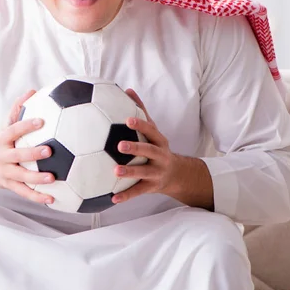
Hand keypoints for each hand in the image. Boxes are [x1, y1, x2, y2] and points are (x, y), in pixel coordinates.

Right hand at [0, 90, 55, 204]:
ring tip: (52, 178)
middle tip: (49, 150)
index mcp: (2, 140)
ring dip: (37, 179)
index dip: (26, 125)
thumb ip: (17, 109)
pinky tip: (52, 199)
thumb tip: (32, 91)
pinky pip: (24, 193)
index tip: (41, 121)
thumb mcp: (5, 126)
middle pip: (17, 155)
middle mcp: (3, 157)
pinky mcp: (10, 186)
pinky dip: (37, 197)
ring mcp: (6, 173)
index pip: (13, 130)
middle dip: (32, 153)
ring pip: (21, 177)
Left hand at [112, 89, 213, 209]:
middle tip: (119, 146)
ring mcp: (157, 173)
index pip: (151, 130)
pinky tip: (112, 198)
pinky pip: (138, 192)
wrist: (178, 174)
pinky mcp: (152, 187)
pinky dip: (125, 196)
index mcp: (159, 141)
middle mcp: (160, 156)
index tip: (128, 119)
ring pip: (144, 172)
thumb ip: (141, 111)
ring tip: (115, 172)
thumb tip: (128, 90)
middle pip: (150, 151)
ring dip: (130, 172)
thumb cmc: (158, 147)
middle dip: (136, 148)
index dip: (141, 124)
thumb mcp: (154, 130)